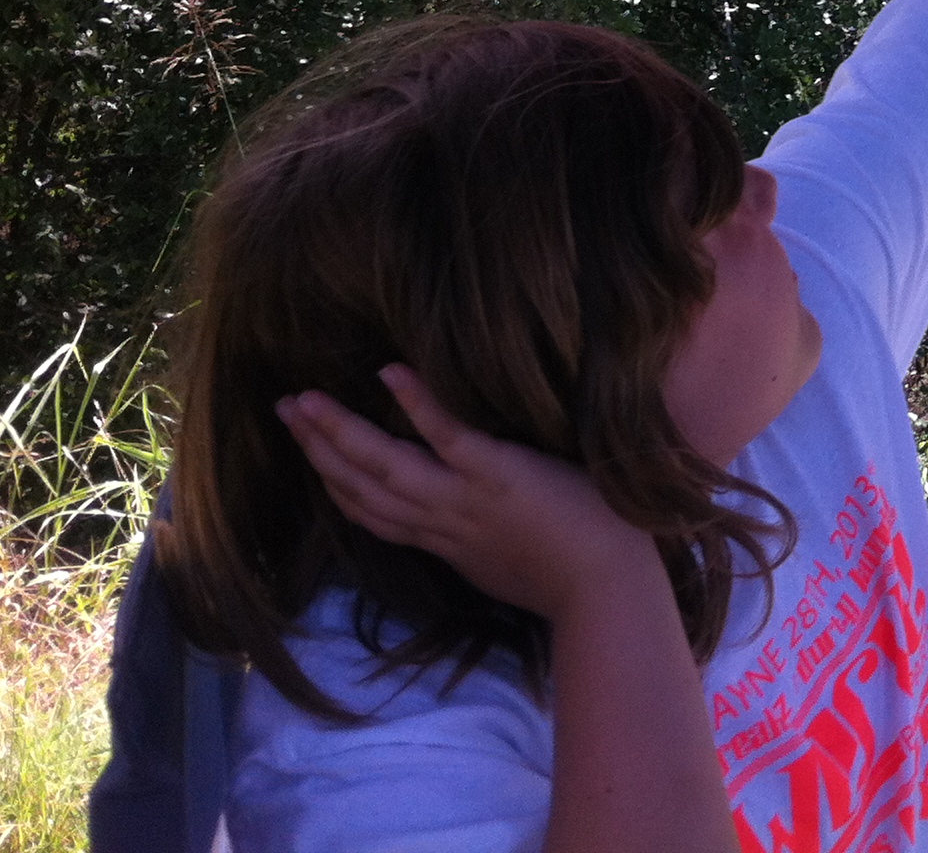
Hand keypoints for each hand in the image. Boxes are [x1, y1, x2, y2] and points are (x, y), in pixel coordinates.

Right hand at [277, 366, 657, 623]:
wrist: (607, 591)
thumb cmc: (574, 577)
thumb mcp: (508, 564)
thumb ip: (484, 538)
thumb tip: (480, 517)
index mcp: (446, 543)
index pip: (375, 514)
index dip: (337, 484)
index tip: (312, 456)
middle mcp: (442, 522)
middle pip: (362, 487)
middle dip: (318, 450)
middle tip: (284, 410)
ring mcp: (466, 499)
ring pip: (385, 464)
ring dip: (340, 431)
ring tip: (303, 399)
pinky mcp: (498, 475)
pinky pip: (448, 435)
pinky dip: (418, 403)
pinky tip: (390, 371)